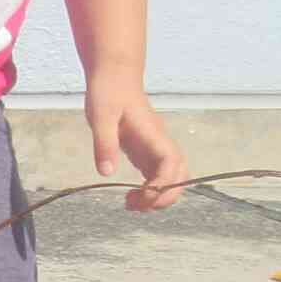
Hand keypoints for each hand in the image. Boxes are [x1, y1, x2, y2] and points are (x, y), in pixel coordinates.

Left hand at [87, 77, 188, 212]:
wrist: (114, 75)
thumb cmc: (108, 91)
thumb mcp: (100, 115)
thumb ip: (104, 143)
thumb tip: (106, 172)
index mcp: (153, 134)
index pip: (171, 164)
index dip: (163, 184)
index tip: (143, 197)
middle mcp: (159, 143)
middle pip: (179, 175)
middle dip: (165, 197)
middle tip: (136, 206)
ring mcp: (155, 148)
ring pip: (171, 178)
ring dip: (158, 196)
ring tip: (131, 203)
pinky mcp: (146, 151)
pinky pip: (157, 176)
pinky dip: (149, 191)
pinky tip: (130, 195)